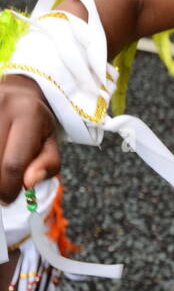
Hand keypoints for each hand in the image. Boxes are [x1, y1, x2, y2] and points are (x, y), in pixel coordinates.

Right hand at [0, 76, 61, 202]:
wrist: (17, 93)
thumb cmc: (35, 123)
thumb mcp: (51, 142)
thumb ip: (47, 164)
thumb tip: (29, 183)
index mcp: (28, 114)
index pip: (14, 163)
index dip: (9, 188)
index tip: (10, 198)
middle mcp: (2, 107)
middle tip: (2, 192)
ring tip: (0, 175)